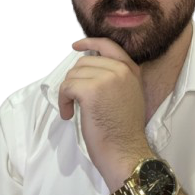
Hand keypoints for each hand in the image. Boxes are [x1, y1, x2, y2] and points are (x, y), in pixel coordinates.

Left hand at [58, 37, 151, 185]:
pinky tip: (69, 115)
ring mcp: (107, 78)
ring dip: (67, 93)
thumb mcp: (129, 96)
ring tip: (72, 110)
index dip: (90, 43)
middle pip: (84, 63)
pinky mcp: (91, 90)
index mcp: (131, 70)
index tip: (76, 46)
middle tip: (74, 101)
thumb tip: (90, 69)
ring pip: (73, 75)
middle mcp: (121, 70)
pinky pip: (67, 87)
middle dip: (74, 81)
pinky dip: (63, 102)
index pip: (108, 45)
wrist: (125, 151)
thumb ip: (116, 78)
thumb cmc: (124, 131)